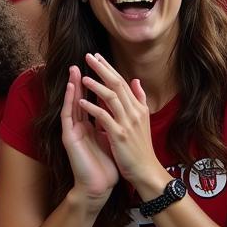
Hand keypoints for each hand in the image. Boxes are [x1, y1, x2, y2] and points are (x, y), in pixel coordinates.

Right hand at [61, 62, 118, 200]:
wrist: (99, 186)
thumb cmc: (107, 166)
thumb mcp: (114, 138)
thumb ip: (114, 121)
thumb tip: (120, 108)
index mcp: (91, 125)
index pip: (93, 99)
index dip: (97, 83)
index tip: (101, 67)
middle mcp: (80, 125)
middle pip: (81, 97)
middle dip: (83, 79)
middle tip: (86, 60)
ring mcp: (73, 130)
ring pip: (72, 103)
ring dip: (73, 86)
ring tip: (75, 69)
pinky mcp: (68, 137)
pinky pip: (68, 116)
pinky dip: (71, 102)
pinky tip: (73, 89)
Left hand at [78, 52, 163, 192]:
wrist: (146, 171)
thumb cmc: (141, 148)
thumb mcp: (143, 121)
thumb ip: (139, 100)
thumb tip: (136, 81)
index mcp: (138, 108)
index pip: (122, 82)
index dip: (109, 68)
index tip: (97, 56)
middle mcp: (134, 112)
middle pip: (117, 85)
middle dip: (102, 69)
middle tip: (88, 56)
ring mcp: (127, 123)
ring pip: (111, 98)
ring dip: (96, 86)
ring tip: (82, 77)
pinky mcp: (119, 135)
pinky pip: (104, 117)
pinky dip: (92, 108)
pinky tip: (81, 102)